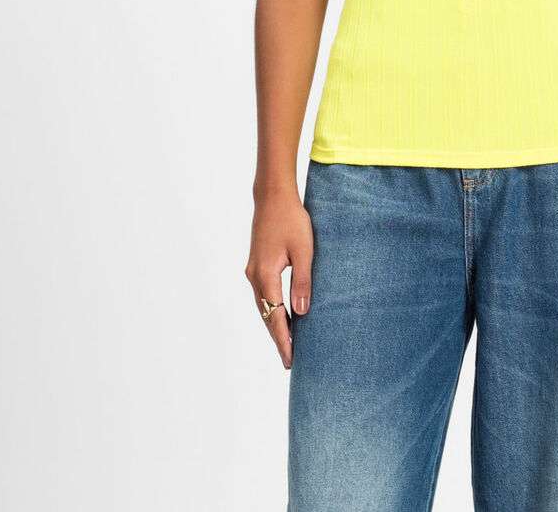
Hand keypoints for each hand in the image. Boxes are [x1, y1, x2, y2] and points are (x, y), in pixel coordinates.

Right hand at [244, 189, 313, 368]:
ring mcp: (253, 271)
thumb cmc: (292, 219)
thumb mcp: (304, 250)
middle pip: (265, 315)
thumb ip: (302, 281)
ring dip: (275, 324)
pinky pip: (264, 294)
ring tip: (288, 343)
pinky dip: (272, 309)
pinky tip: (282, 315)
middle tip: (290, 361)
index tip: (290, 360)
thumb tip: (302, 313)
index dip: (283, 340)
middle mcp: (254, 276)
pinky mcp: (256, 264)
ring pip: (263, 306)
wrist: (273, 196)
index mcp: (265, 275)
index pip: (274, 317)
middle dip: (278, 338)